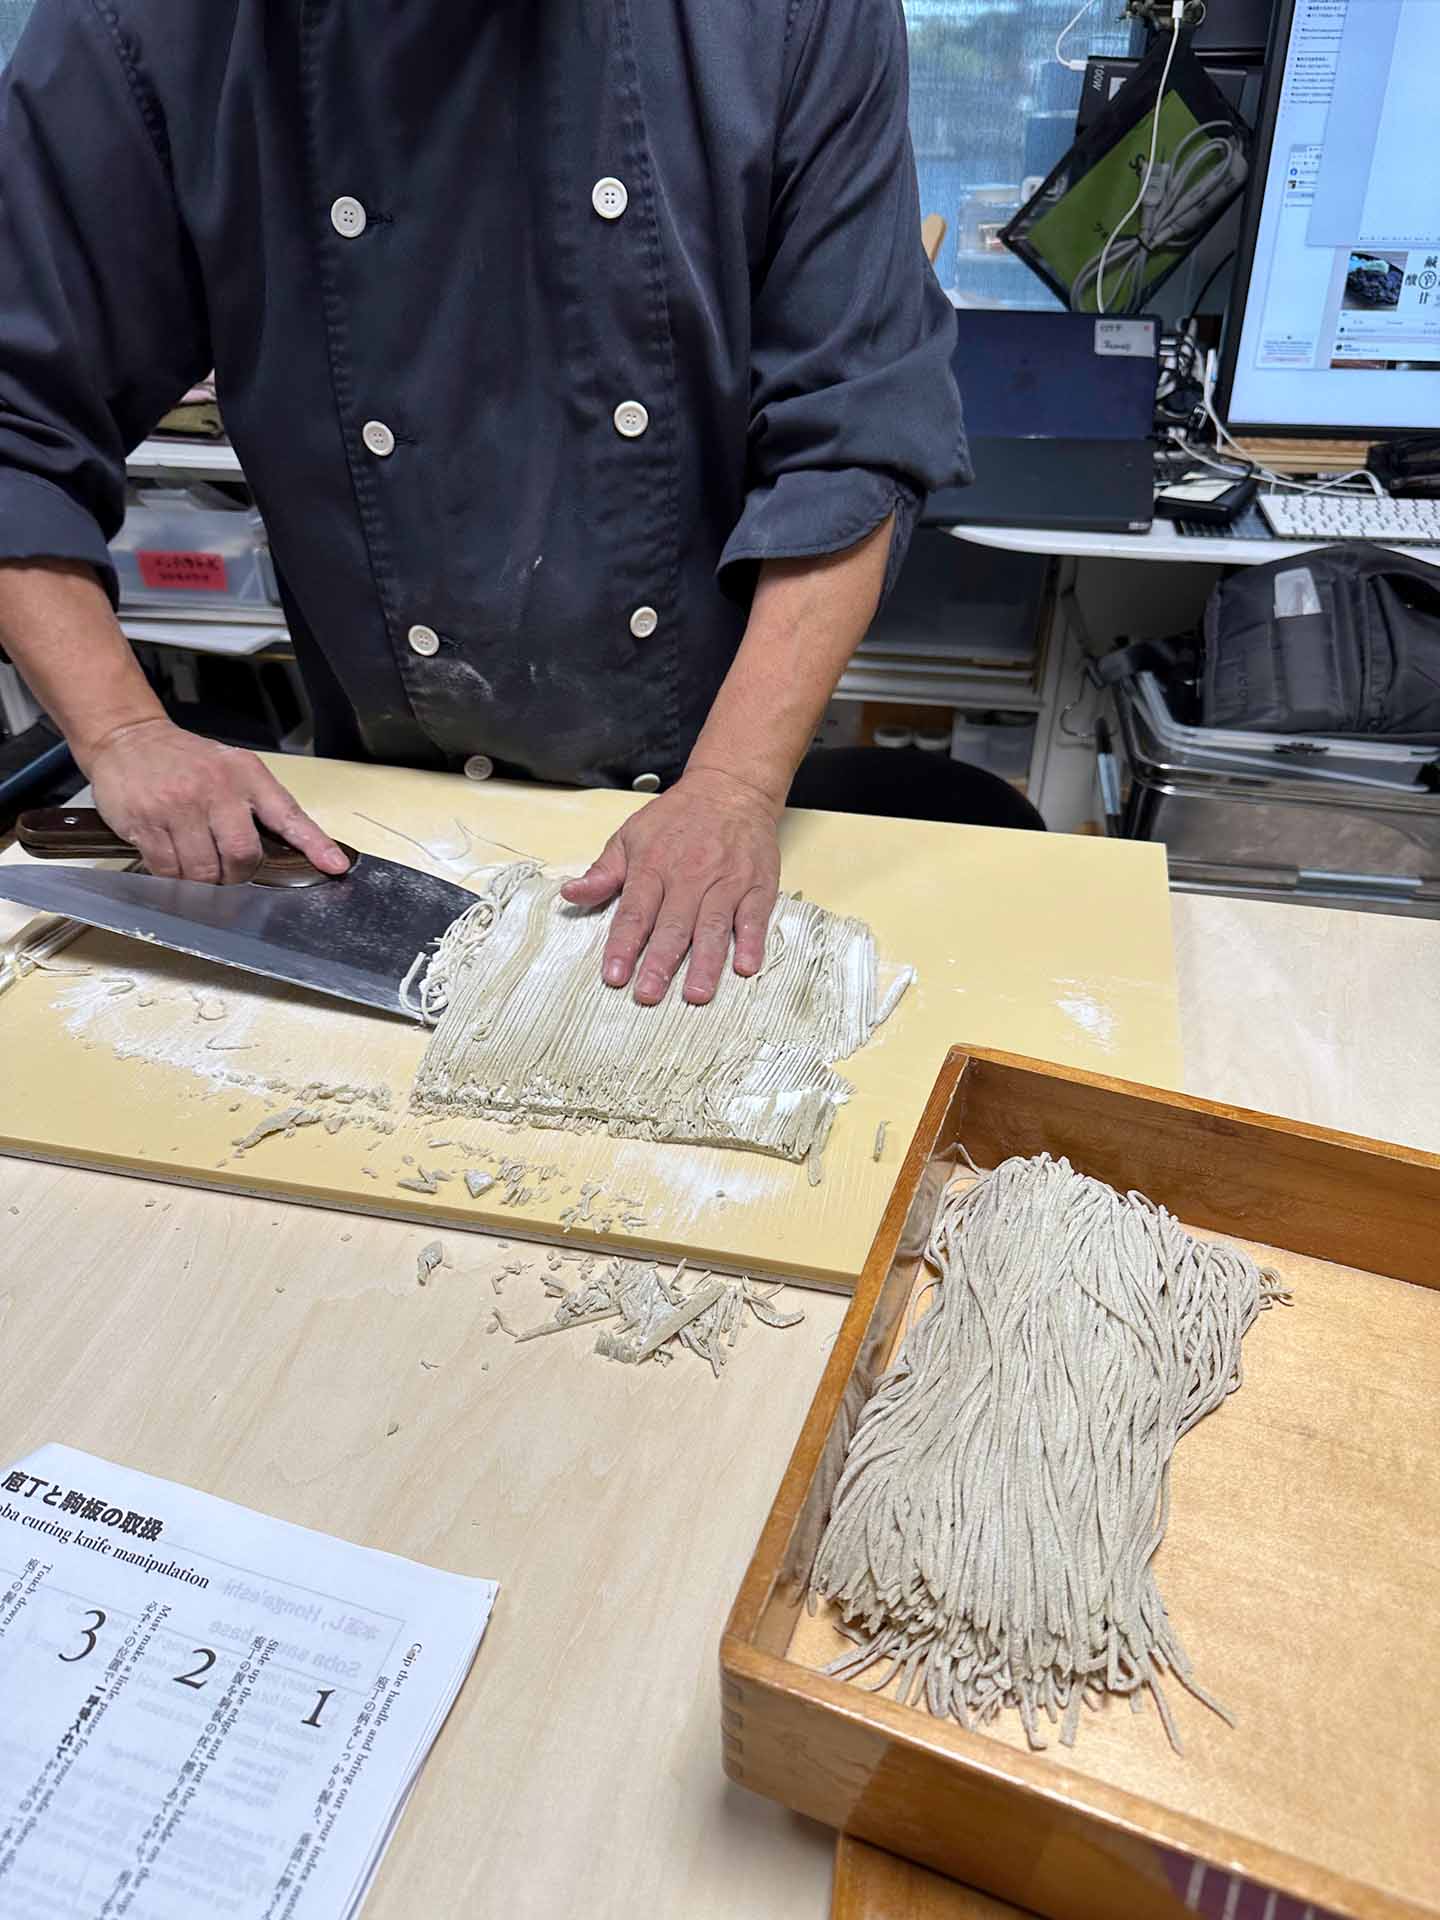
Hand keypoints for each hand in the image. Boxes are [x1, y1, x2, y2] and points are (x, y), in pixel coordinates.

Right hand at [85, 717, 349, 883]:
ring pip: (203, 870)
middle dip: (237, 874)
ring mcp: (177, 806)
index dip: (314, 844)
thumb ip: (261, 804)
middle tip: (228, 872)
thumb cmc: (187, 760)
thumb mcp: (233, 768)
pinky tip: (172, 862)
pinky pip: (166, 870)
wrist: (128, 738)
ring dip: (203, 881)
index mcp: (245, 775)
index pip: (288, 814)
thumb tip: (296, 848)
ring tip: (197, 865)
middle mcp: (215, 789)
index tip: (336, 866)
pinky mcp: (144, 821)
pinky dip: (172, 877)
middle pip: (242, 855)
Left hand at [560, 768, 780, 1004]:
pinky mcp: (757, 885)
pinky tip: (745, 968)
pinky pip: (754, 917)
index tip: (613, 976)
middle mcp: (690, 875)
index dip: (623, 945)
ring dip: (705, 963)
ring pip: (713, 927)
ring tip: (696, 995)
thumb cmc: (676, 818)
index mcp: (654, 865)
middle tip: (648, 996)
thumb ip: (603, 872)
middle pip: (673, 926)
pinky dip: (751, 942)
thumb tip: (569, 895)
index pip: (635, 912)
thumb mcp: (630, 836)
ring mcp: (726, 882)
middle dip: (660, 963)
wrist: (730, 787)